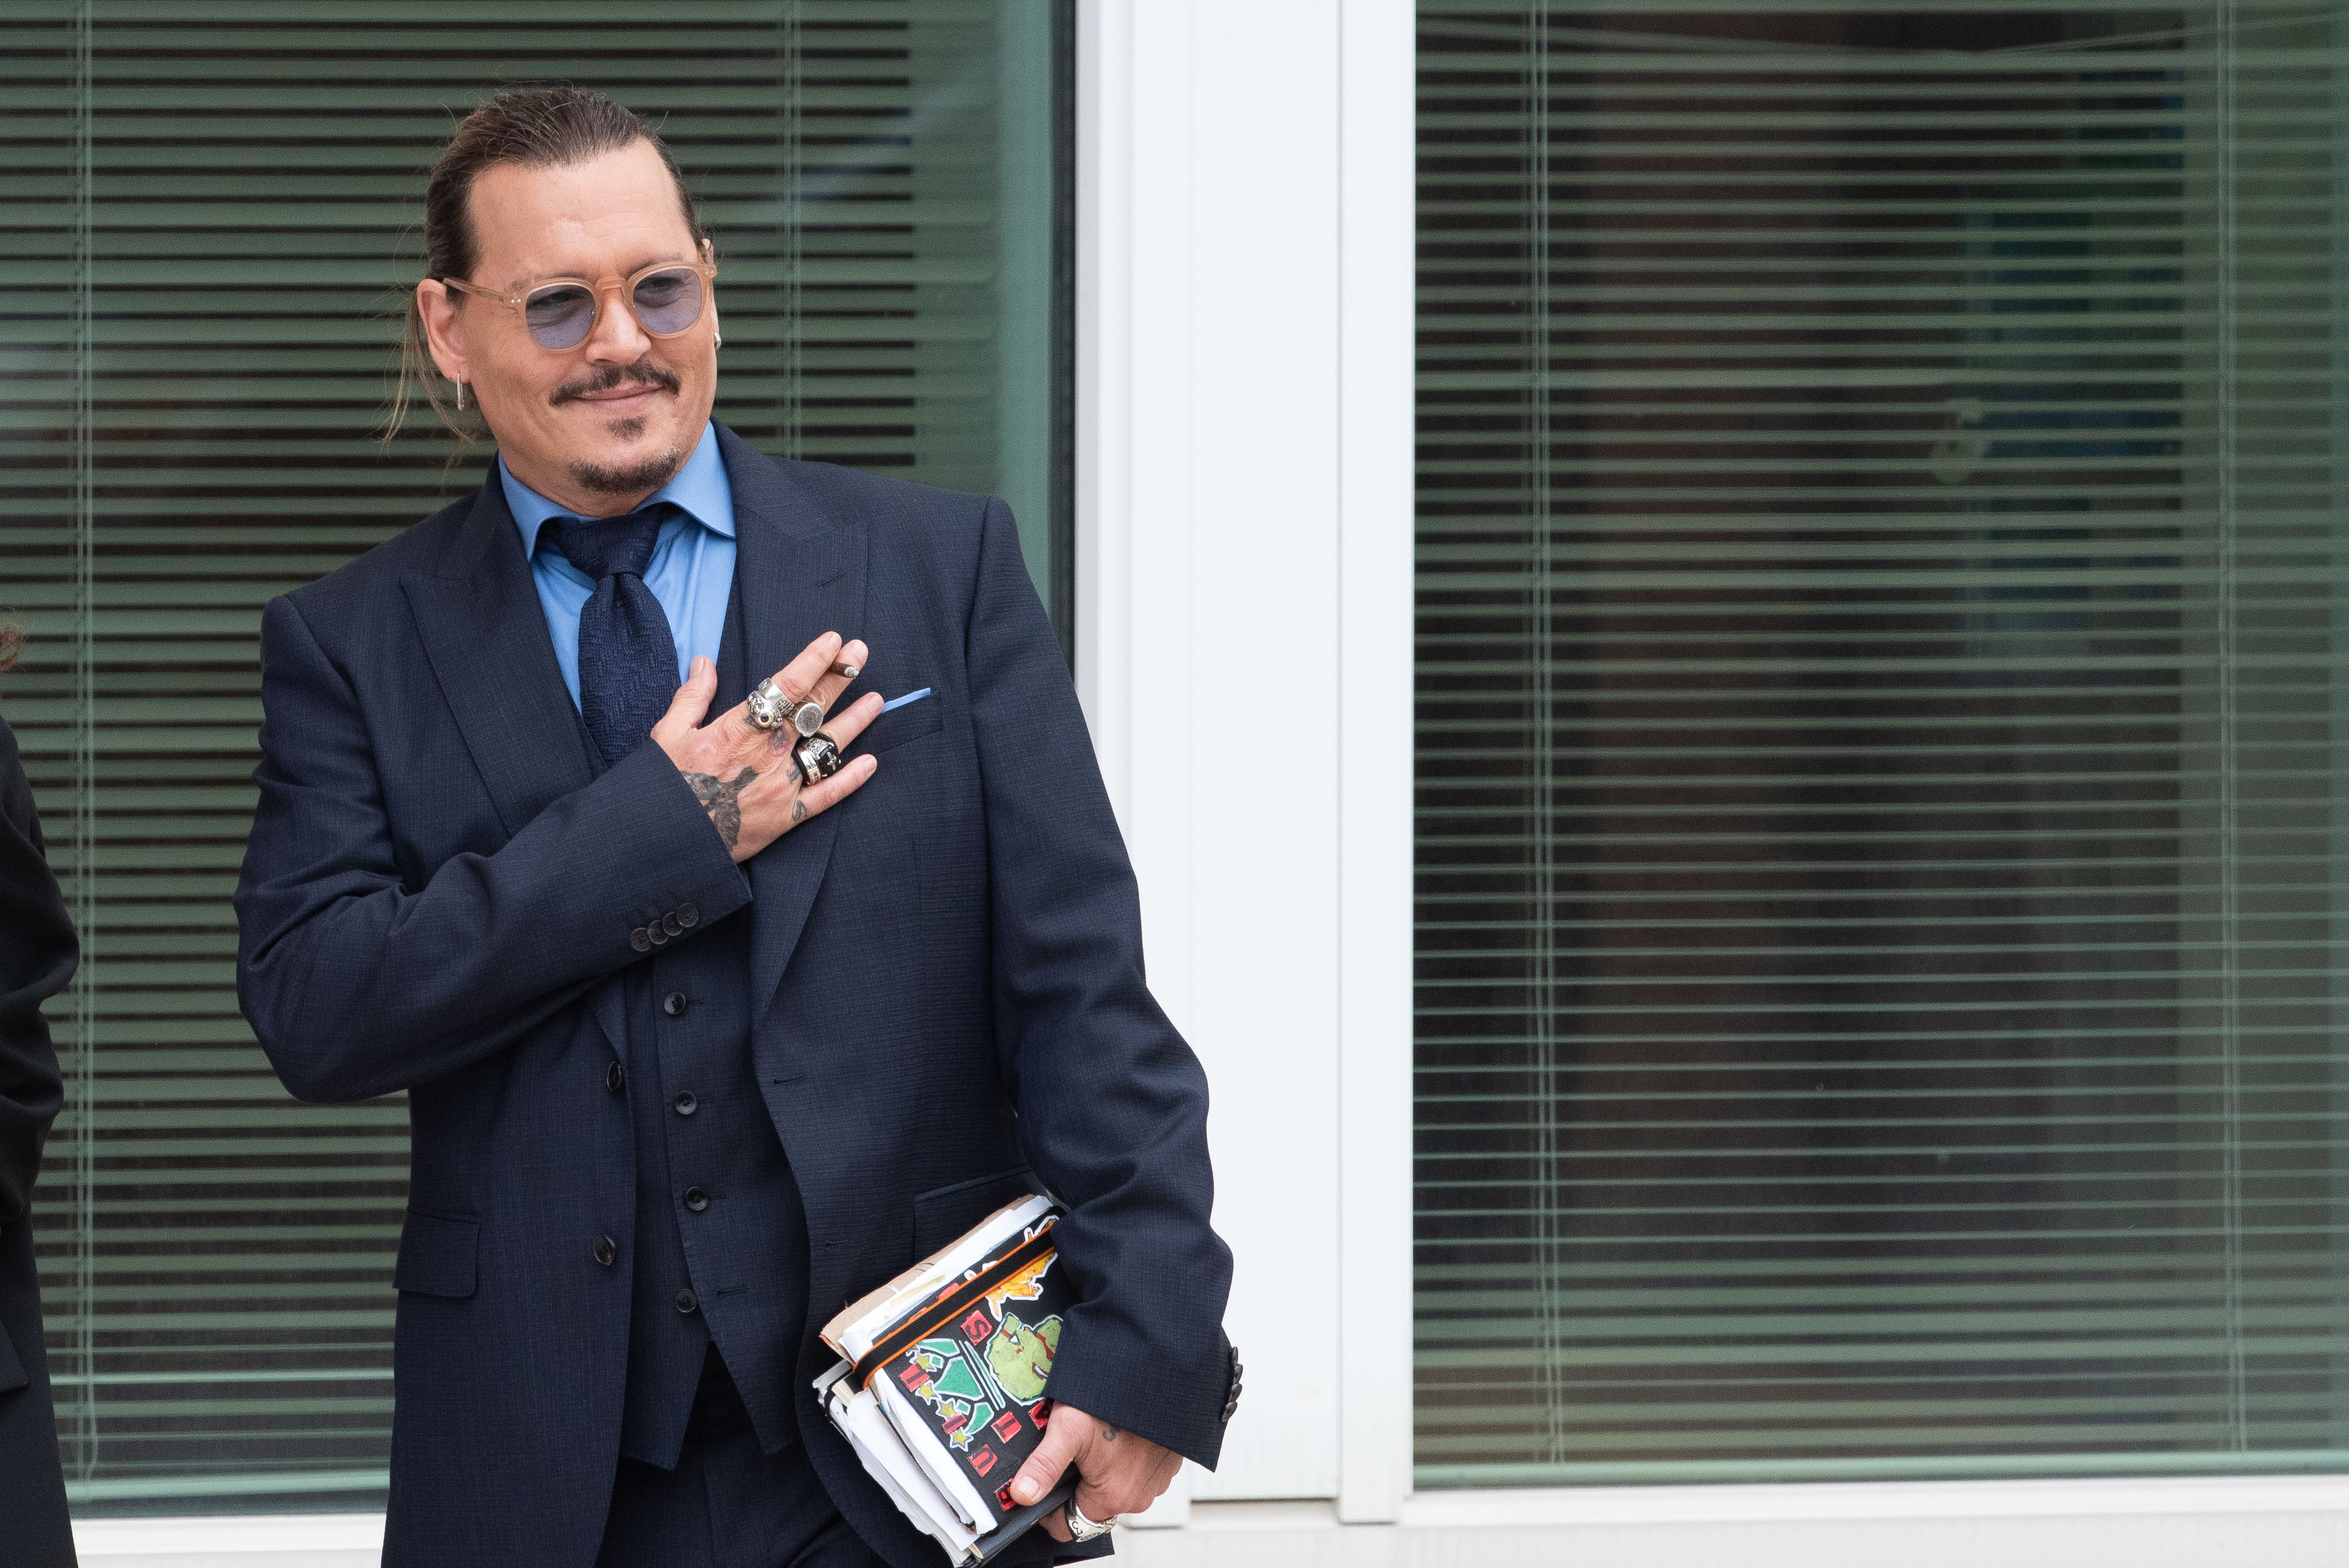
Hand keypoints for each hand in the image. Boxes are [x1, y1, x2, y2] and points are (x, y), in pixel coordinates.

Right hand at [651, 631, 880, 863]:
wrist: (665, 841)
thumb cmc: (664, 786)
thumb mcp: (669, 734)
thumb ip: (692, 696)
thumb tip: (704, 662)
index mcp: (740, 729)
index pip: (787, 686)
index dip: (814, 661)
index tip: (835, 641)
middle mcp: (768, 753)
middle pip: (812, 708)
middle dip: (839, 678)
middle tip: (860, 654)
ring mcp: (782, 785)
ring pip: (827, 747)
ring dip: (854, 721)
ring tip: (875, 700)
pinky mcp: (787, 817)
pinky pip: (827, 796)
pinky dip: (850, 780)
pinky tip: (870, 763)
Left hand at [1007, 1403, 1180, 1541]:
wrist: (1158, 1374)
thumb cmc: (1116, 1399)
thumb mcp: (1069, 1428)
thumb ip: (1044, 1465)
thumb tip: (1022, 1495)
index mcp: (1113, 1498)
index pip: (1068, 1526)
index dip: (1048, 1508)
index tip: (1041, 1482)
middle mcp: (1138, 1497)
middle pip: (1090, 1505)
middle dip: (1075, 1482)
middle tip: (1068, 1449)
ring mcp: (1155, 1481)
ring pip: (1113, 1488)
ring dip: (1100, 1470)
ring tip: (1093, 1435)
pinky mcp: (1165, 1465)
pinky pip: (1135, 1472)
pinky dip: (1123, 1459)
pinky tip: (1115, 1433)